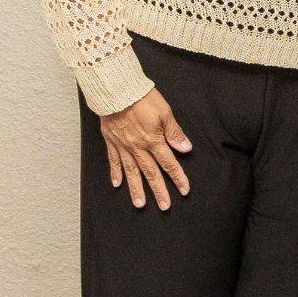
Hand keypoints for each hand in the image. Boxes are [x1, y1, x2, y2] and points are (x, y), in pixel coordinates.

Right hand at [99, 87, 191, 209]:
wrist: (115, 90)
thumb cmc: (142, 98)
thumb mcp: (165, 112)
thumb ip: (174, 132)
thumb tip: (185, 148)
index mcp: (153, 140)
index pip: (169, 163)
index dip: (178, 177)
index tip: (184, 190)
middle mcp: (138, 147)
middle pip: (151, 173)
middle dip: (159, 191)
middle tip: (165, 206)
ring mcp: (123, 145)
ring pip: (132, 172)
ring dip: (136, 189)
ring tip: (140, 204)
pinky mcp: (111, 140)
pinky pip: (113, 160)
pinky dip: (115, 173)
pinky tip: (117, 184)